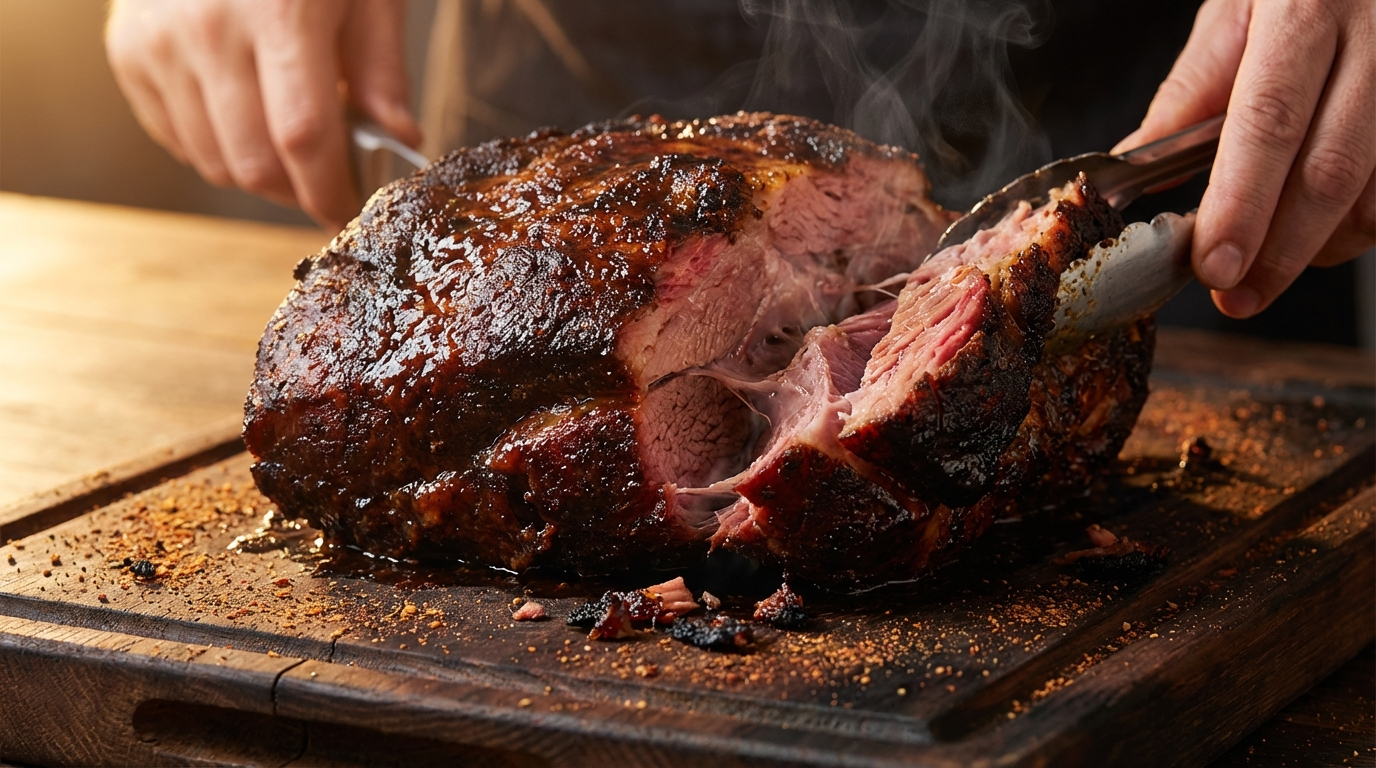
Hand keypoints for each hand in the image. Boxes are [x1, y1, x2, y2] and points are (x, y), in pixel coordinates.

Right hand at [106, 0, 420, 230]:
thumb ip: (382, 68)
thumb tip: (400, 140)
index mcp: (280, 14)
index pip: (304, 137)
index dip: (329, 190)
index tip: (349, 211)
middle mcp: (209, 30)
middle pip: (254, 164)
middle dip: (297, 193)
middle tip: (325, 181)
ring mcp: (160, 43)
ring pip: (213, 162)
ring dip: (258, 175)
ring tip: (288, 146)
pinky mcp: (128, 51)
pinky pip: (176, 138)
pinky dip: (216, 148)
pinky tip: (244, 118)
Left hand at [1114, 0, 1374, 317]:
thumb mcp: (1235, 10)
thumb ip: (1192, 89)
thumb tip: (1139, 159)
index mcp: (1305, 9)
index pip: (1268, 123)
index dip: (1241, 205)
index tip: (1214, 264)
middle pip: (1330, 171)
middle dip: (1278, 252)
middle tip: (1237, 295)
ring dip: (1319, 247)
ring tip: (1270, 265)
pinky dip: (1358, 226)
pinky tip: (1320, 231)